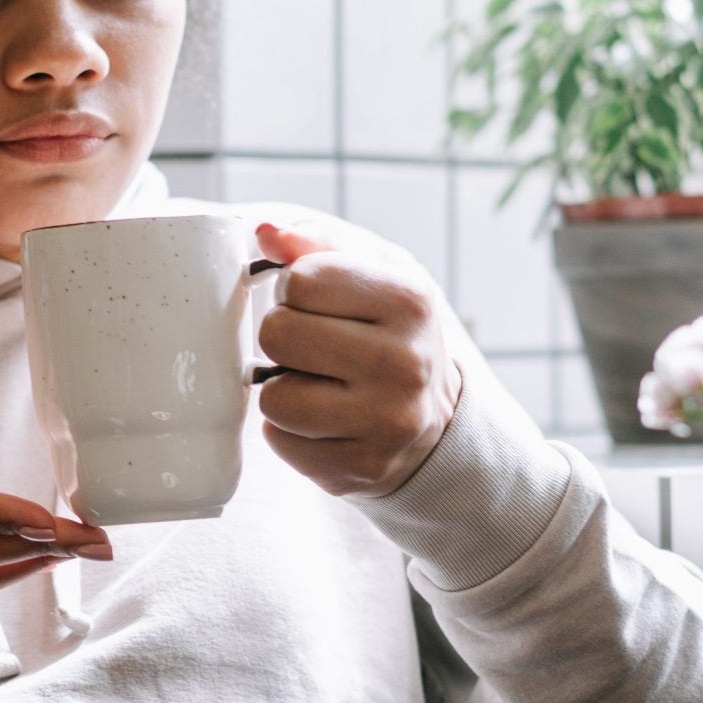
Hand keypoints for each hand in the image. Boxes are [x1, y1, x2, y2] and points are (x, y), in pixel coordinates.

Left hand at [254, 221, 463, 498]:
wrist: (438, 423)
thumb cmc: (389, 335)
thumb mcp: (373, 275)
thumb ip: (316, 245)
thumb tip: (265, 232)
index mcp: (410, 301)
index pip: (300, 280)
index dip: (295, 290)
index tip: (319, 305)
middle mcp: (406, 363)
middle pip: (278, 334)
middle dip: (284, 338)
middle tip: (317, 349)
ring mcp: (386, 423)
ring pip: (273, 396)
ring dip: (284, 389)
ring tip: (321, 387)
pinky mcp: (361, 470)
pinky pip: (279, 440)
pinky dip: (291, 430)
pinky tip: (327, 422)